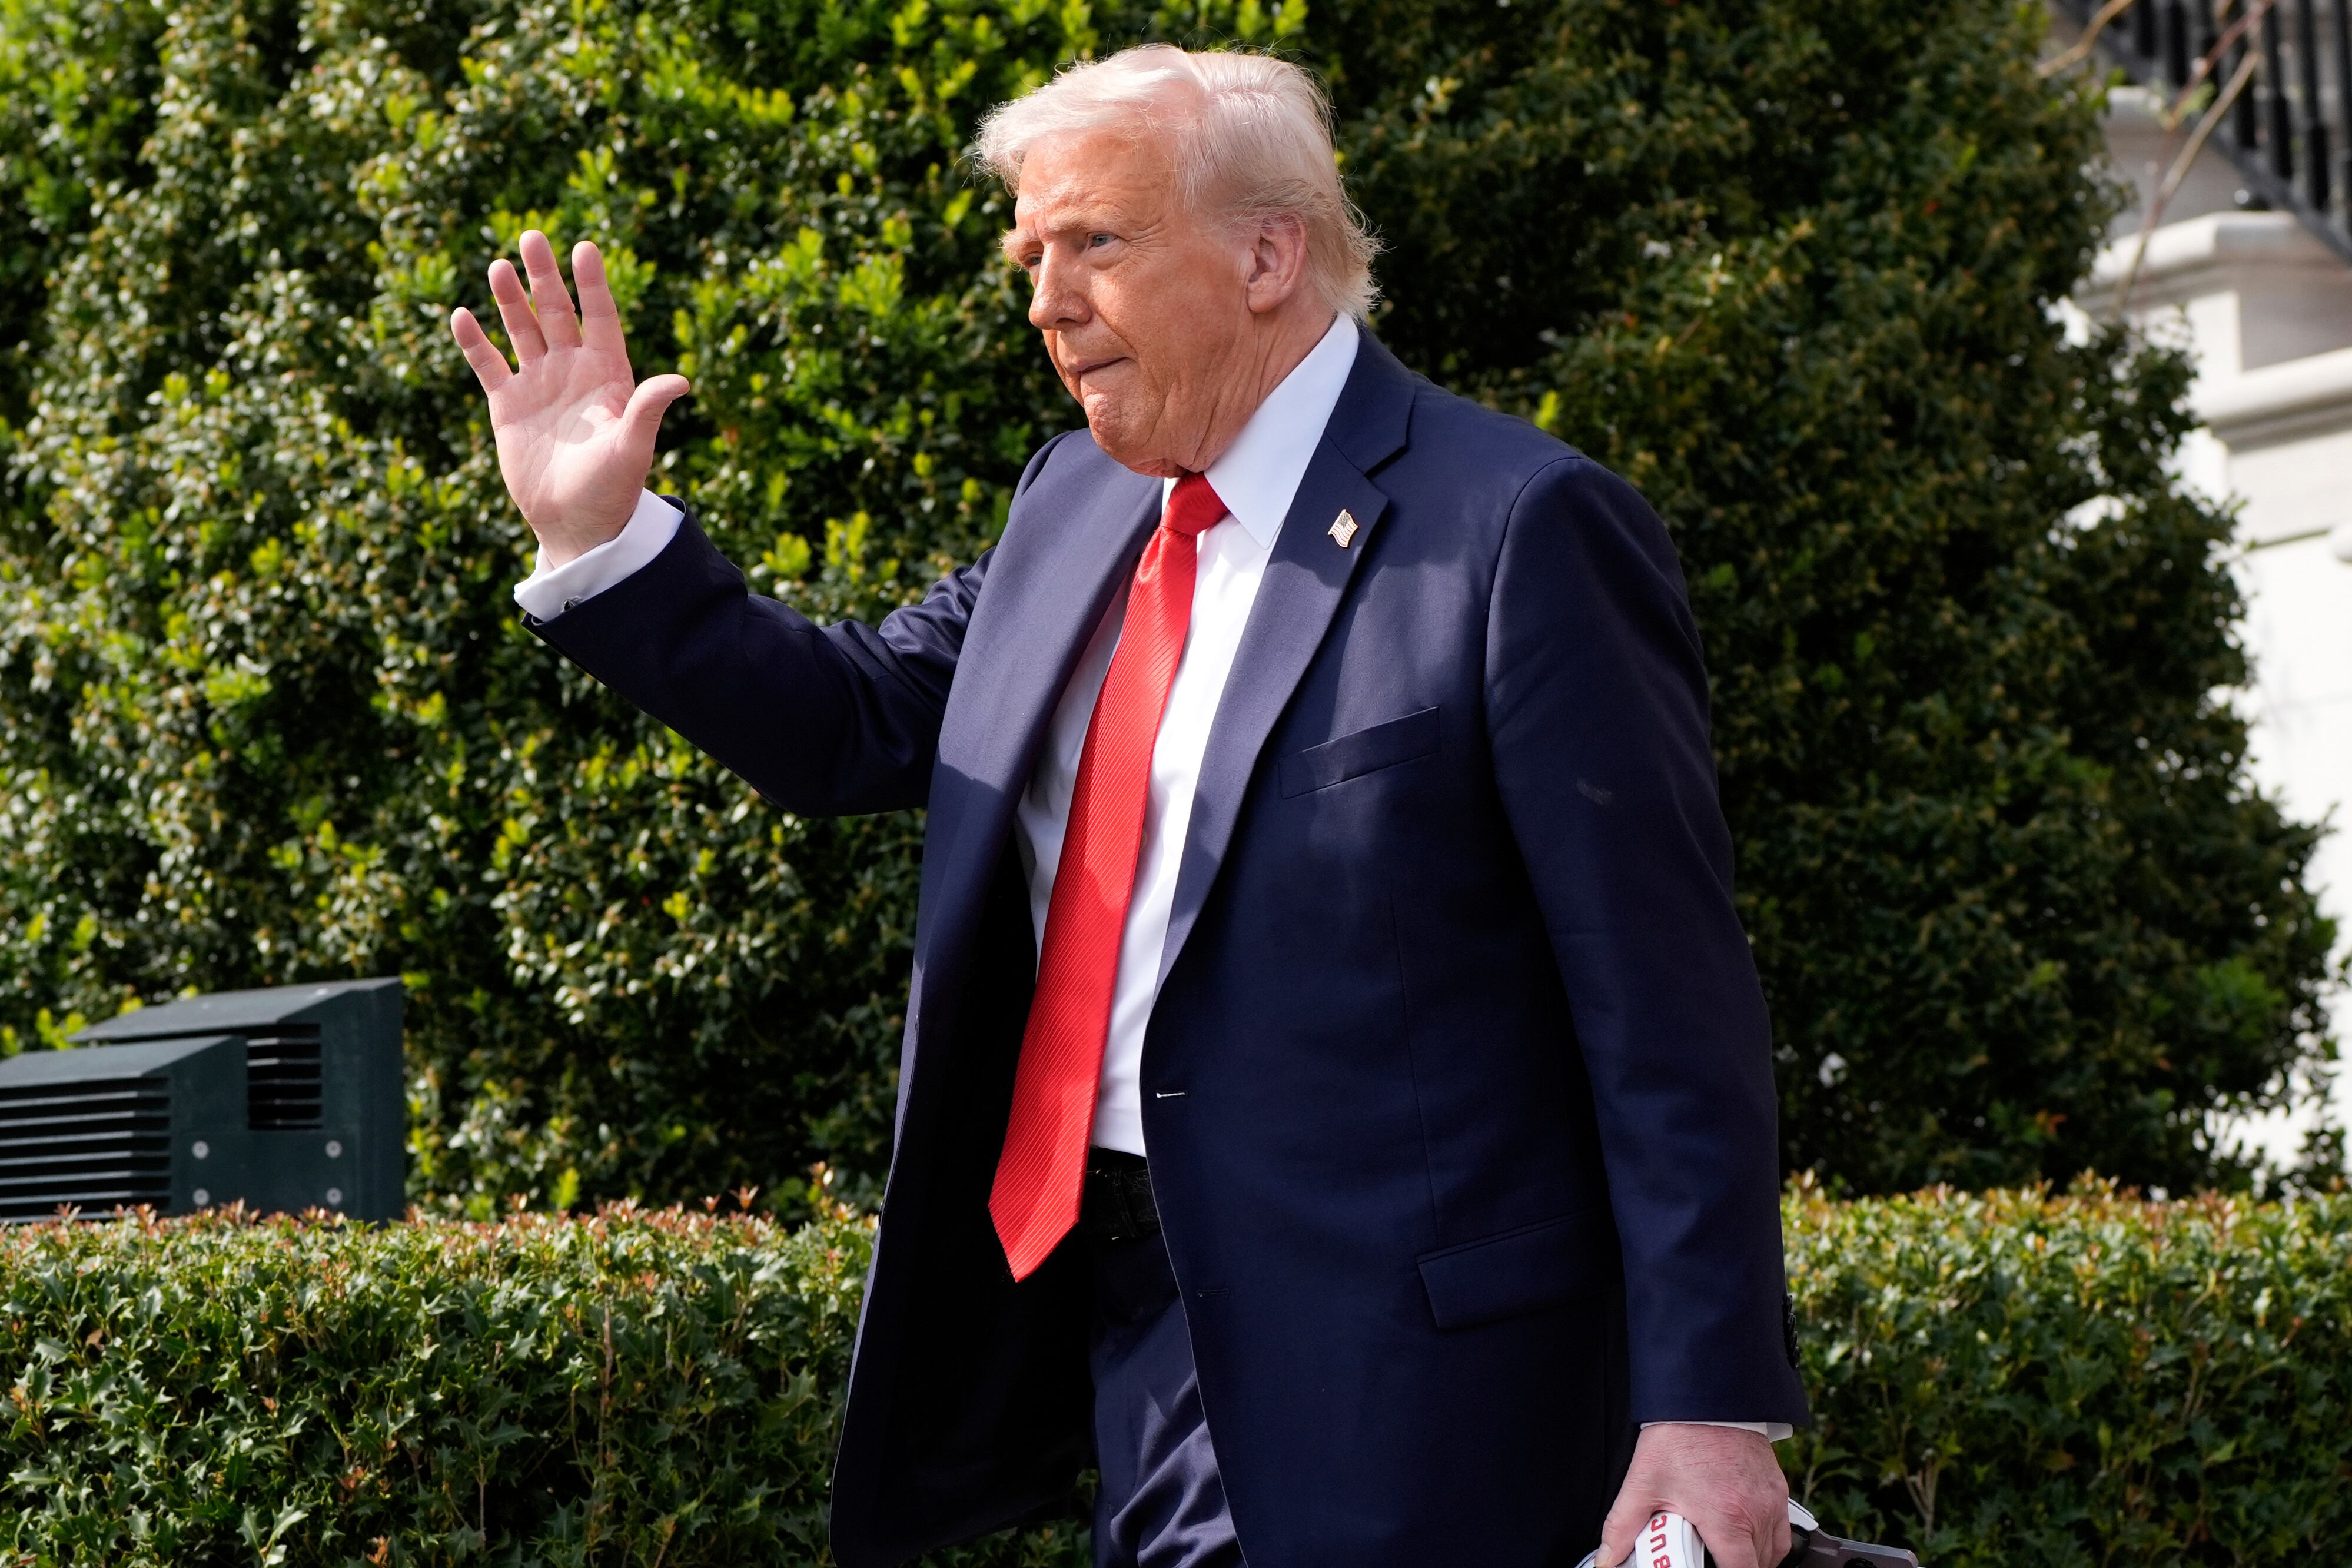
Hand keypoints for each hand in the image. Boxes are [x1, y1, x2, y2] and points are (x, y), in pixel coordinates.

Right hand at [449, 230, 690, 566]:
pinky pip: (488, 365)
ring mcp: (538, 384)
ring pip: (521, 330)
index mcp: (608, 374)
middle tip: (532, 237)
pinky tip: (462, 316)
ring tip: (499, 266)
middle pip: (557, 312)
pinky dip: (474, 342)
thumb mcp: (632, 448)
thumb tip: (680, 381)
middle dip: (544, 277)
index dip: (593, 284)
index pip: (601, 317)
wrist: (576, 521)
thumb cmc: (612, 488)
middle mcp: (572, 371)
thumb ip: (647, 410)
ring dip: (510, 300)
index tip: (584, 248)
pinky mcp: (508, 405)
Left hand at [1599, 1424, 1790, 1567]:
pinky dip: (1766, 1541)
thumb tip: (1607, 1556)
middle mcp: (1755, 1512)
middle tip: (1708, 1557)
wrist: (1703, 1397)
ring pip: (1772, 1552)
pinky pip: (1781, 1531)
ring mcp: (1770, 1501)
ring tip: (1724, 1551)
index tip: (1705, 1566)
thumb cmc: (1678, 1436)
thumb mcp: (1642, 1484)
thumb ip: (1622, 1527)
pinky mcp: (1777, 1489)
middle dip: (1734, 1567)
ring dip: (1751, 1558)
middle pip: (1757, 1565)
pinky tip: (1744, 1536)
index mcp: (1726, 1517)